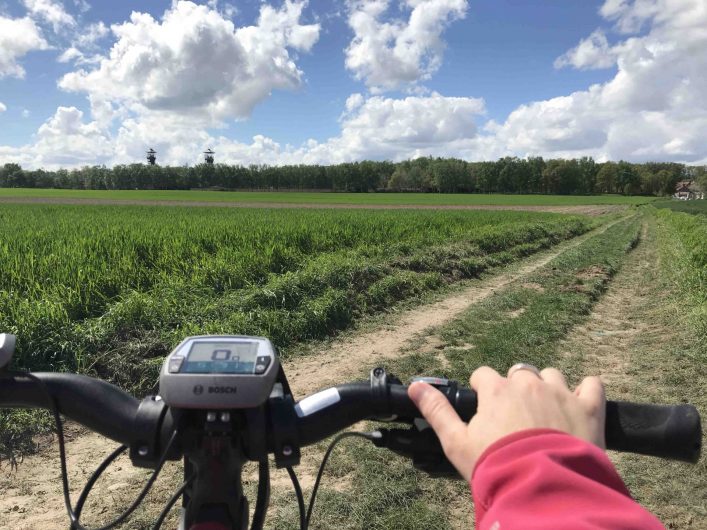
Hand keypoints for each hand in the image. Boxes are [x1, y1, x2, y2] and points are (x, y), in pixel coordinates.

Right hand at [407, 365, 605, 481]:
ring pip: (552, 376)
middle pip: (519, 373)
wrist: (541, 488)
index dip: (483, 392)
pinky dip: (586, 391)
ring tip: (546, 416)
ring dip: (548, 389)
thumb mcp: (455, 442)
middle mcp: (527, 383)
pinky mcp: (589, 406)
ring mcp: (560, 392)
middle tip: (516, 419)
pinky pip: (592, 384)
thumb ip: (436, 411)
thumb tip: (415, 387)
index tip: (486, 410)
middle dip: (516, 389)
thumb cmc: (495, 465)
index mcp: (495, 389)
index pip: (484, 376)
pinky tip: (579, 406)